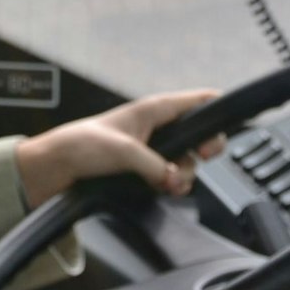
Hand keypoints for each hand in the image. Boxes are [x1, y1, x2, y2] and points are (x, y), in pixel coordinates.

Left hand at [14, 89, 223, 208]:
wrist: (58, 166)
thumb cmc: (82, 145)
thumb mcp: (125, 152)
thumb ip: (158, 167)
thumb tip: (176, 181)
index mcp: (153, 110)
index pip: (197, 101)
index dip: (217, 108)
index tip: (231, 122)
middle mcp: (156, 127)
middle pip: (200, 135)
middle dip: (205, 149)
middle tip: (203, 156)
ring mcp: (152, 149)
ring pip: (187, 161)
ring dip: (185, 174)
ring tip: (170, 181)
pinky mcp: (145, 168)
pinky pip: (172, 176)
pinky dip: (173, 184)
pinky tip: (164, 187)